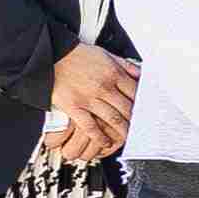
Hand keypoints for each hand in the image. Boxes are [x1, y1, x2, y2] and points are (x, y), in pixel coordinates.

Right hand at [39, 44, 133, 164]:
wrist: (50, 56)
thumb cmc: (77, 55)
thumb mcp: (106, 54)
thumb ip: (124, 65)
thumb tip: (140, 74)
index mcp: (113, 73)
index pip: (136, 93)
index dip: (144, 104)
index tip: (147, 112)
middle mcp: (104, 87)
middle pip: (127, 108)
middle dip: (136, 120)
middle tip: (141, 129)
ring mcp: (89, 98)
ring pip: (113, 119)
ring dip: (123, 131)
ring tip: (127, 138)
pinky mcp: (74, 107)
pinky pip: (90, 127)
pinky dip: (100, 138)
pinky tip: (105, 143)